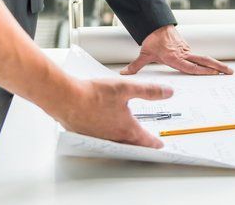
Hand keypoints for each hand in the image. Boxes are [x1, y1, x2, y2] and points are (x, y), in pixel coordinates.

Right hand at [58, 78, 172, 147]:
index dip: (155, 142)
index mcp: (126, 128)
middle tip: (147, 144)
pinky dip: (109, 136)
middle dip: (141, 144)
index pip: (145, 140)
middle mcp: (114, 137)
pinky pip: (102, 139)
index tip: (160, 145)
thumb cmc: (93, 94)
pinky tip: (106, 128)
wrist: (66, 99)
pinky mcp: (87, 135)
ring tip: (130, 138)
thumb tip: (168, 93)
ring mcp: (100, 137)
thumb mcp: (127, 88)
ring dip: (125, 141)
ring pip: (117, 142)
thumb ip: (149, 91)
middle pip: (132, 144)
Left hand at [121, 25, 232, 75]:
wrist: (156, 24)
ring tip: (228, 71)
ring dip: (217, 65)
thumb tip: (124, 74)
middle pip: (204, 61)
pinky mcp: (187, 48)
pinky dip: (209, 62)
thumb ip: (135, 66)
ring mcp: (187, 51)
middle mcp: (183, 54)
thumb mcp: (144, 54)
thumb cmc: (152, 40)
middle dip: (217, 67)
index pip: (191, 66)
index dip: (202, 71)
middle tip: (229, 73)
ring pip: (204, 58)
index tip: (214, 74)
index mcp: (175, 57)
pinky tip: (217, 68)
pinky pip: (199, 56)